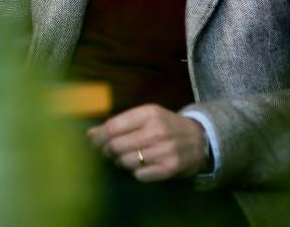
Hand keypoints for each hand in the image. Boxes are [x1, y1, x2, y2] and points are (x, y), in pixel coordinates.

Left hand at [86, 104, 208, 181]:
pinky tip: (139, 166)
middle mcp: (157, 131)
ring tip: (124, 158)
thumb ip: (119, 123)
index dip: (98, 137)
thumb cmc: (166, 125)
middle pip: (117, 146)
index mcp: (149, 113)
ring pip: (126, 162)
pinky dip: (135, 172)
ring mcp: (165, 151)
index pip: (113, 127)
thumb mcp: (146, 116)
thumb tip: (90, 134)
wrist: (200, 139)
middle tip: (107, 152)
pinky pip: (140, 175)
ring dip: (120, 162)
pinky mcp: (170, 168)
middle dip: (107, 151)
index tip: (93, 142)